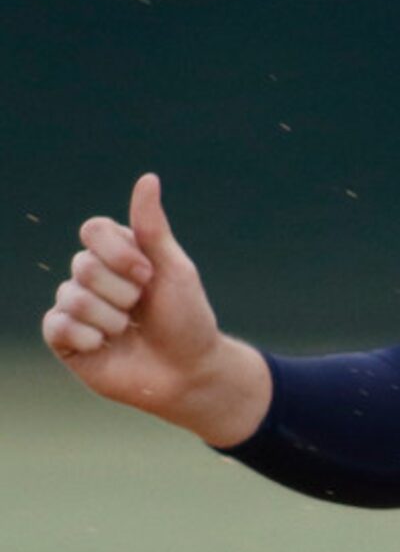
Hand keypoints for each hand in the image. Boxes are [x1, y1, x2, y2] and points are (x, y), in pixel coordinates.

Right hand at [41, 173, 269, 444]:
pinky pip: (57, 326)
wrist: (190, 372)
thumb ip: (152, 228)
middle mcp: (93, 278)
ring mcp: (77, 308)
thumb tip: (148, 179)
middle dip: (123, 291)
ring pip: (72, 297)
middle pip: (83, 265)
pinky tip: (106, 346)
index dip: (118, 252)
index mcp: (118, 255)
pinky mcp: (66, 340)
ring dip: (111, 318)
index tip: (148, 274)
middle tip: (142, 309)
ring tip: (130, 331)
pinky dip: (88, 336)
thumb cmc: (187, 319)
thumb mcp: (174, 269)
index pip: (93, 230)